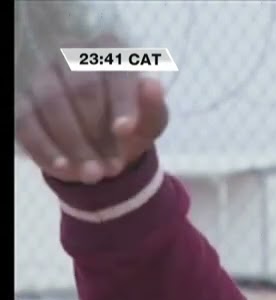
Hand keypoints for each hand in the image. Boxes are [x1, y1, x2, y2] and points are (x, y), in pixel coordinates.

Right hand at [15, 37, 169, 184]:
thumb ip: (153, 107)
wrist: (105, 144)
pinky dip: (45, 148)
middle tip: (112, 167)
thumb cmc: (131, 123)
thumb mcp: (150, 120)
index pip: (114, 71)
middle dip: (97, 131)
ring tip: (93, 174)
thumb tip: (152, 85)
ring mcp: (42, 76)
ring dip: (73, 143)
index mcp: (108, 50)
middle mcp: (70, 54)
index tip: (126, 130)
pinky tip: (63, 168)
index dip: (121, 101)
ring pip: (51, 104)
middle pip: (80, 88)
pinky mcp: (23, 101)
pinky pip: (26, 122)